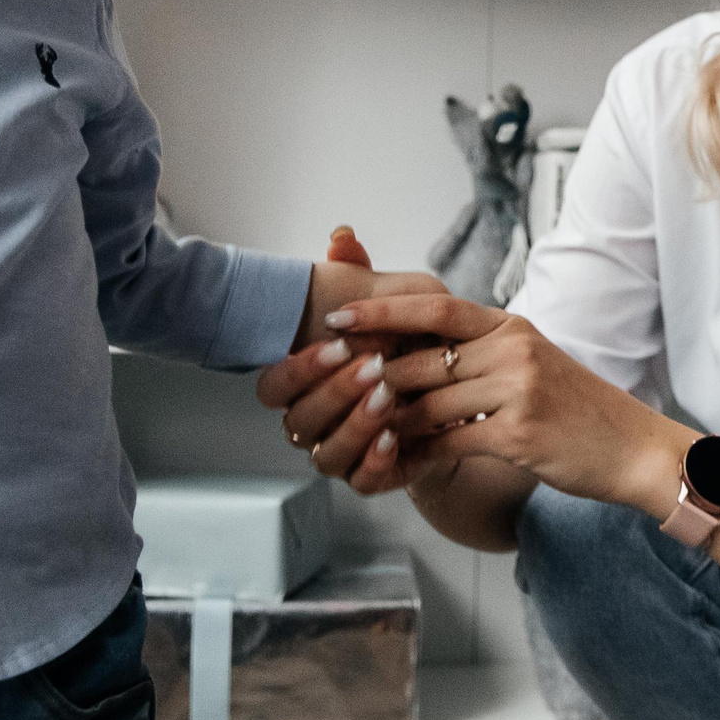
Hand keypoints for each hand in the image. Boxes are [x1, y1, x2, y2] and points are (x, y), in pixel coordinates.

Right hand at [259, 227, 441, 491]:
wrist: (445, 389)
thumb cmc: (401, 341)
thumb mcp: (387, 301)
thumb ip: (358, 271)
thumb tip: (342, 238)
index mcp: (302, 385)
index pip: (274, 387)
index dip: (298, 369)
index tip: (336, 342)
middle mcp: (312, 423)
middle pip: (299, 420)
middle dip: (334, 393)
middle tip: (372, 367)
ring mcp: (339, 453)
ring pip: (326, 455)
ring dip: (355, 425)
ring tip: (388, 398)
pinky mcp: (371, 476)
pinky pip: (362, 481)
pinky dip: (376, 461)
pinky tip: (396, 436)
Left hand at [335, 294, 688, 512]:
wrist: (635, 449)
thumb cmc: (580, 412)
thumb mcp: (534, 365)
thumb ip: (483, 355)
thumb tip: (418, 355)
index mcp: (512, 327)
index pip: (435, 307)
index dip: (381, 311)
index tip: (337, 316)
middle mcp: (514, 350)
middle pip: (422, 359)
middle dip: (372, 375)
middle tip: (331, 385)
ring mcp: (517, 391)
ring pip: (427, 403)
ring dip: (389, 421)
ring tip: (358, 429)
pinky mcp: (518, 434)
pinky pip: (447, 443)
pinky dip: (416, 456)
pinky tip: (397, 464)